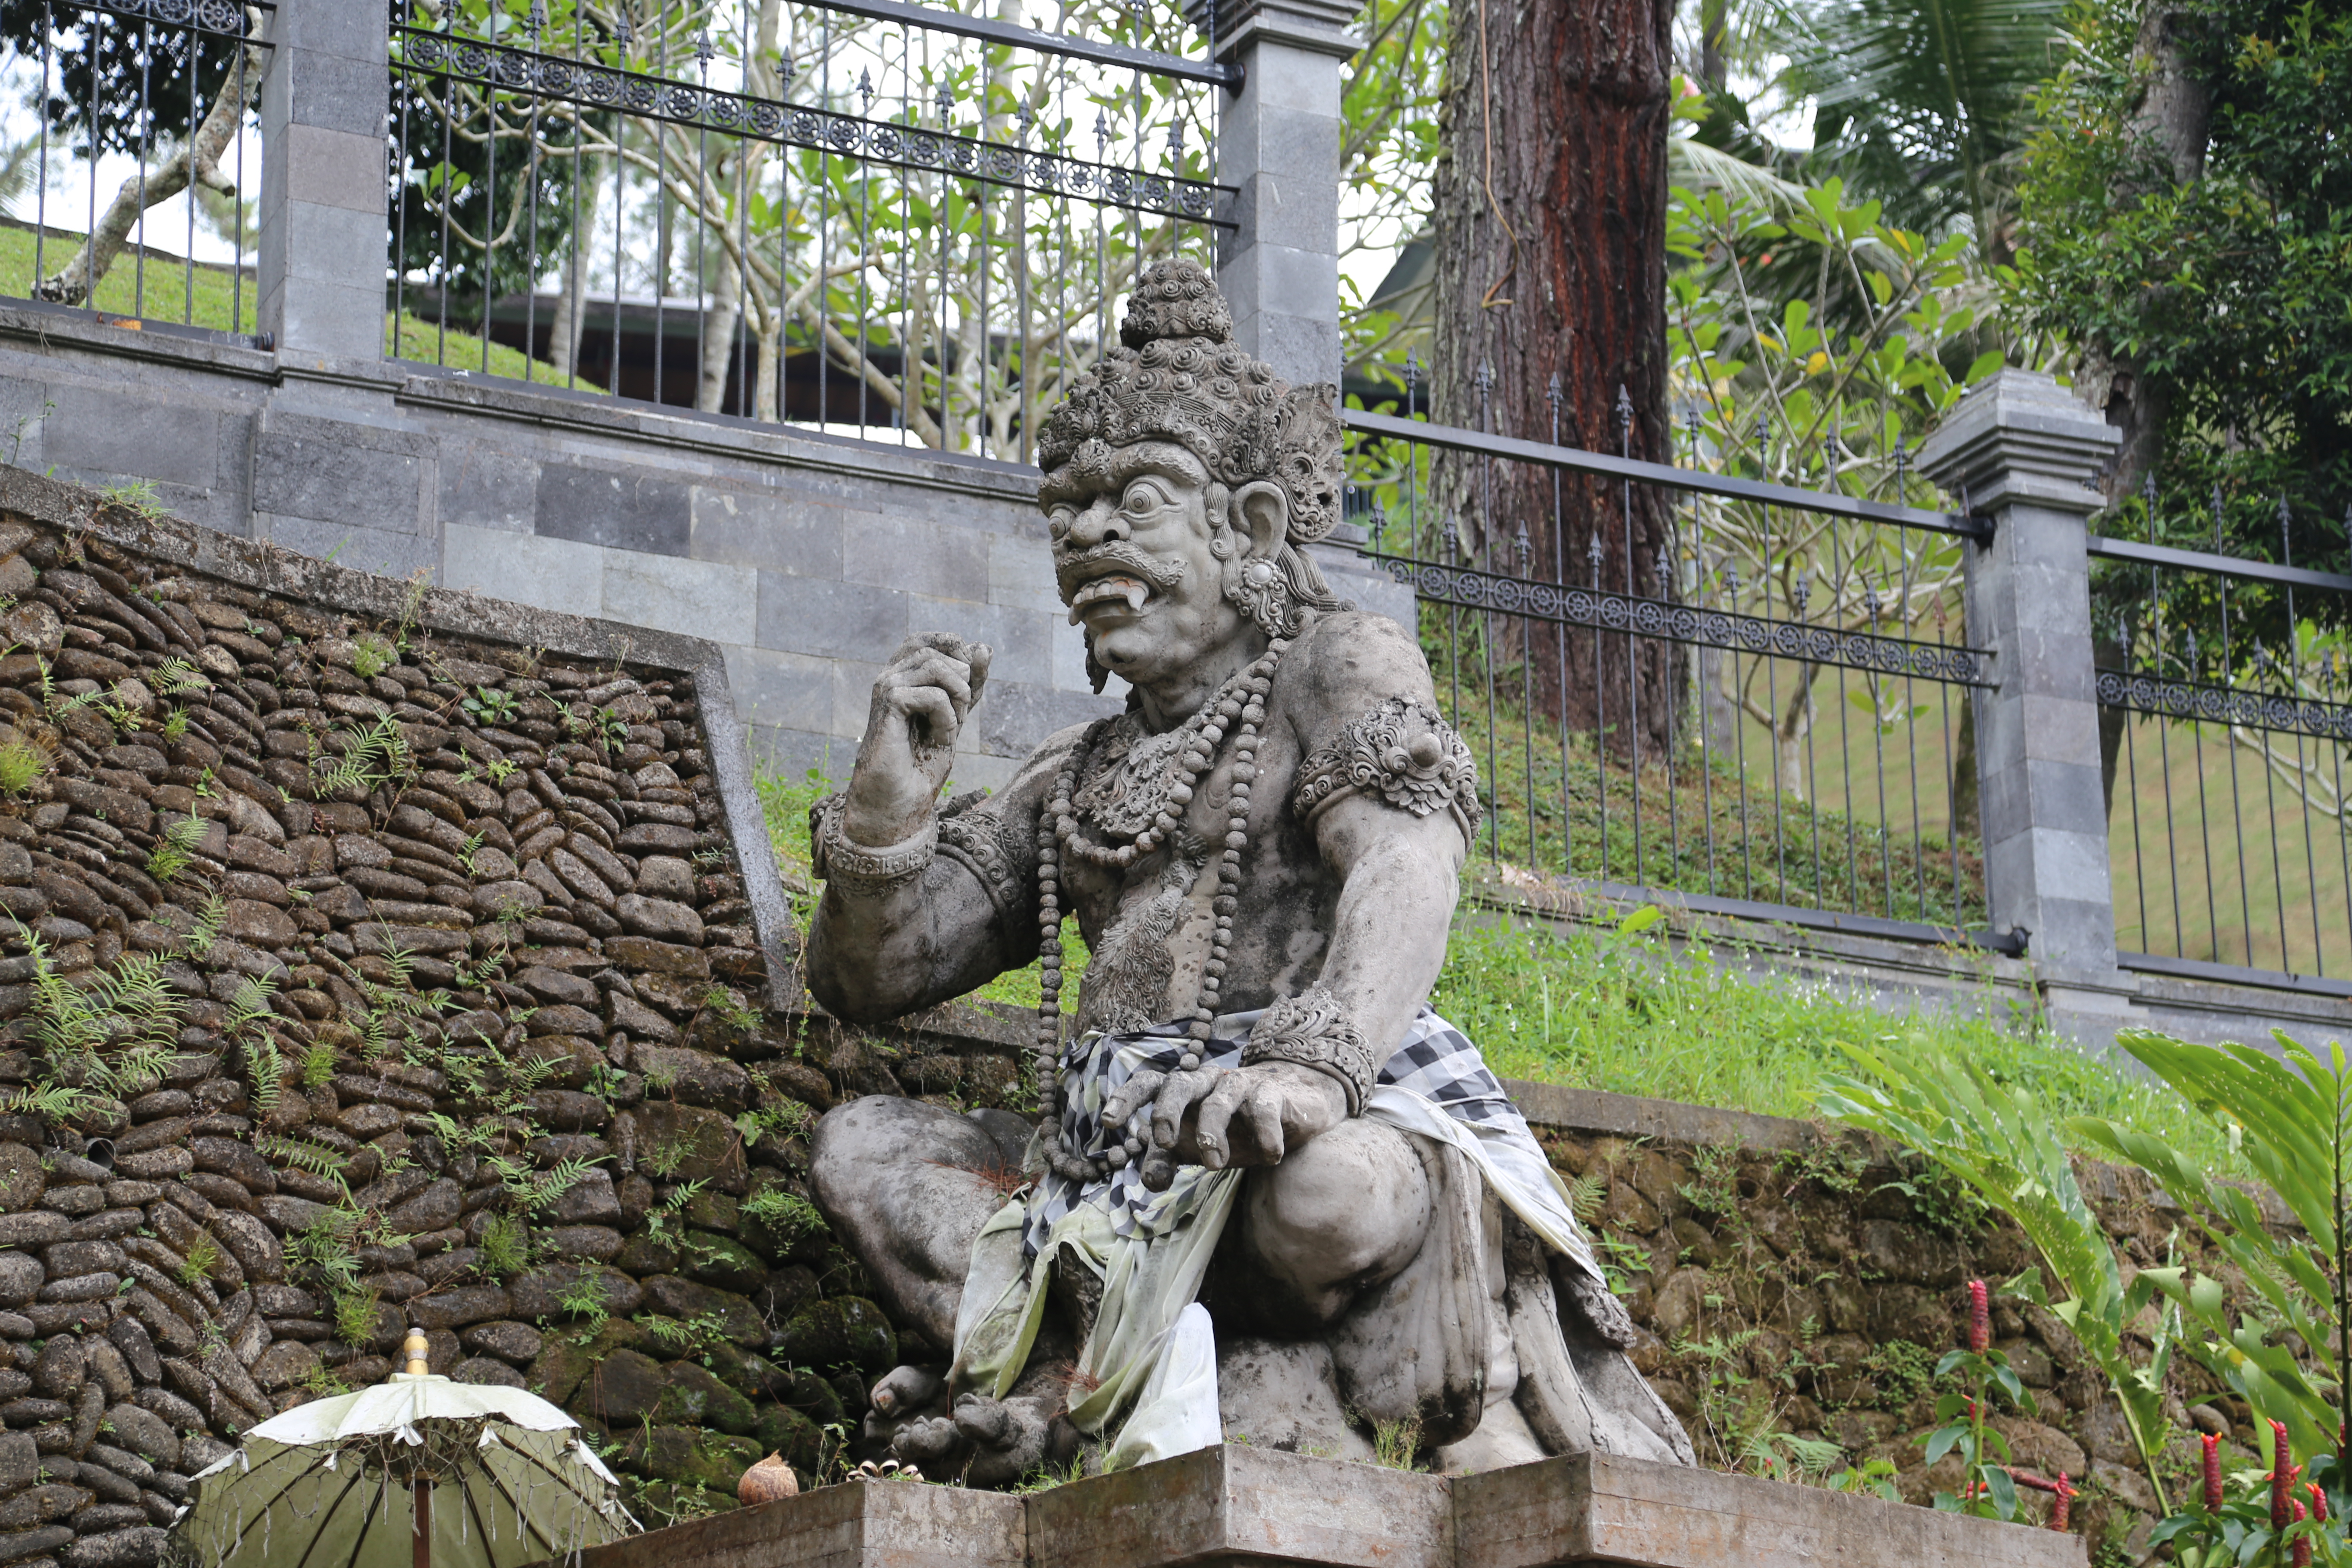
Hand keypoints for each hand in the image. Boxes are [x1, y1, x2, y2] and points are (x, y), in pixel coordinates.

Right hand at [843, 633, 991, 845]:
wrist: (897, 802)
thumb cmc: (921, 763)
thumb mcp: (956, 717)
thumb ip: (969, 684)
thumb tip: (984, 647)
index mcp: (906, 674)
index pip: (939, 639)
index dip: (963, 658)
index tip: (966, 695)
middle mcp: (893, 673)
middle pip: (943, 647)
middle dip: (965, 682)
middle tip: (958, 717)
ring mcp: (887, 685)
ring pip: (938, 666)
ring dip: (957, 700)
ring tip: (948, 728)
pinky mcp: (888, 702)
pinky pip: (934, 695)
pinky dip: (947, 720)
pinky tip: (937, 740)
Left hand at [1100, 1061, 1347, 1188]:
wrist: (1289, 1106)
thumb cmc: (1231, 1126)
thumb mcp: (1193, 1145)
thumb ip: (1167, 1159)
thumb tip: (1149, 1183)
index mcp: (1181, 1092)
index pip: (1147, 1085)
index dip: (1125, 1099)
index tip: (1109, 1122)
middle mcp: (1205, 1082)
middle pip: (1178, 1083)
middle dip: (1166, 1111)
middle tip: (1165, 1141)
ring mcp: (1238, 1085)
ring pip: (1218, 1100)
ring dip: (1212, 1133)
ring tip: (1215, 1166)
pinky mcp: (1270, 1093)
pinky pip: (1263, 1108)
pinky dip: (1265, 1133)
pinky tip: (1269, 1156)